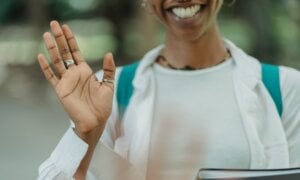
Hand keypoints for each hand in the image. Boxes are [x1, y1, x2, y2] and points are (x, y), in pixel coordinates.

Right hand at [37, 21, 115, 136]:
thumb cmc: (102, 106)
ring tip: (46, 34)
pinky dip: (45, 67)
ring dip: (51, 48)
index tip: (66, 27)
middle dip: (60, 38)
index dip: (71, 40)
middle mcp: (74, 74)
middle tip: (54, 24)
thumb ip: (109, 69)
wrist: (96, 122)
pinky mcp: (60, 90)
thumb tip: (109, 53)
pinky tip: (40, 56)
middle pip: (64, 52)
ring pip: (56, 61)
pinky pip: (51, 77)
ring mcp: (66, 81)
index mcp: (85, 72)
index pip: (76, 52)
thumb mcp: (109, 85)